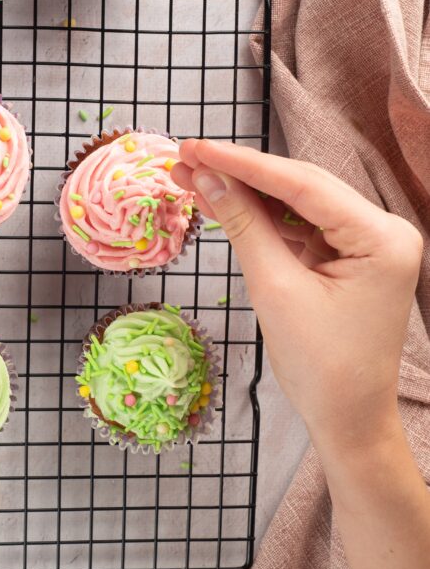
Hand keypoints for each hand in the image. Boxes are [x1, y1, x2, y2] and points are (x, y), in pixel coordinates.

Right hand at [172, 139, 422, 452]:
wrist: (347, 421)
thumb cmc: (322, 367)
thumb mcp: (276, 290)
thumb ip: (244, 226)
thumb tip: (208, 178)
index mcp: (382, 238)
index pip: (303, 185)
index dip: (244, 163)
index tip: (196, 147)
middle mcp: (382, 231)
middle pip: (300, 187)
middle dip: (240, 174)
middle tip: (186, 158)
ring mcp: (365, 243)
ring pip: (295, 205)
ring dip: (244, 195)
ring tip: (191, 179)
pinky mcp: (346, 257)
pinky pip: (297, 228)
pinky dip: (259, 220)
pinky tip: (220, 204)